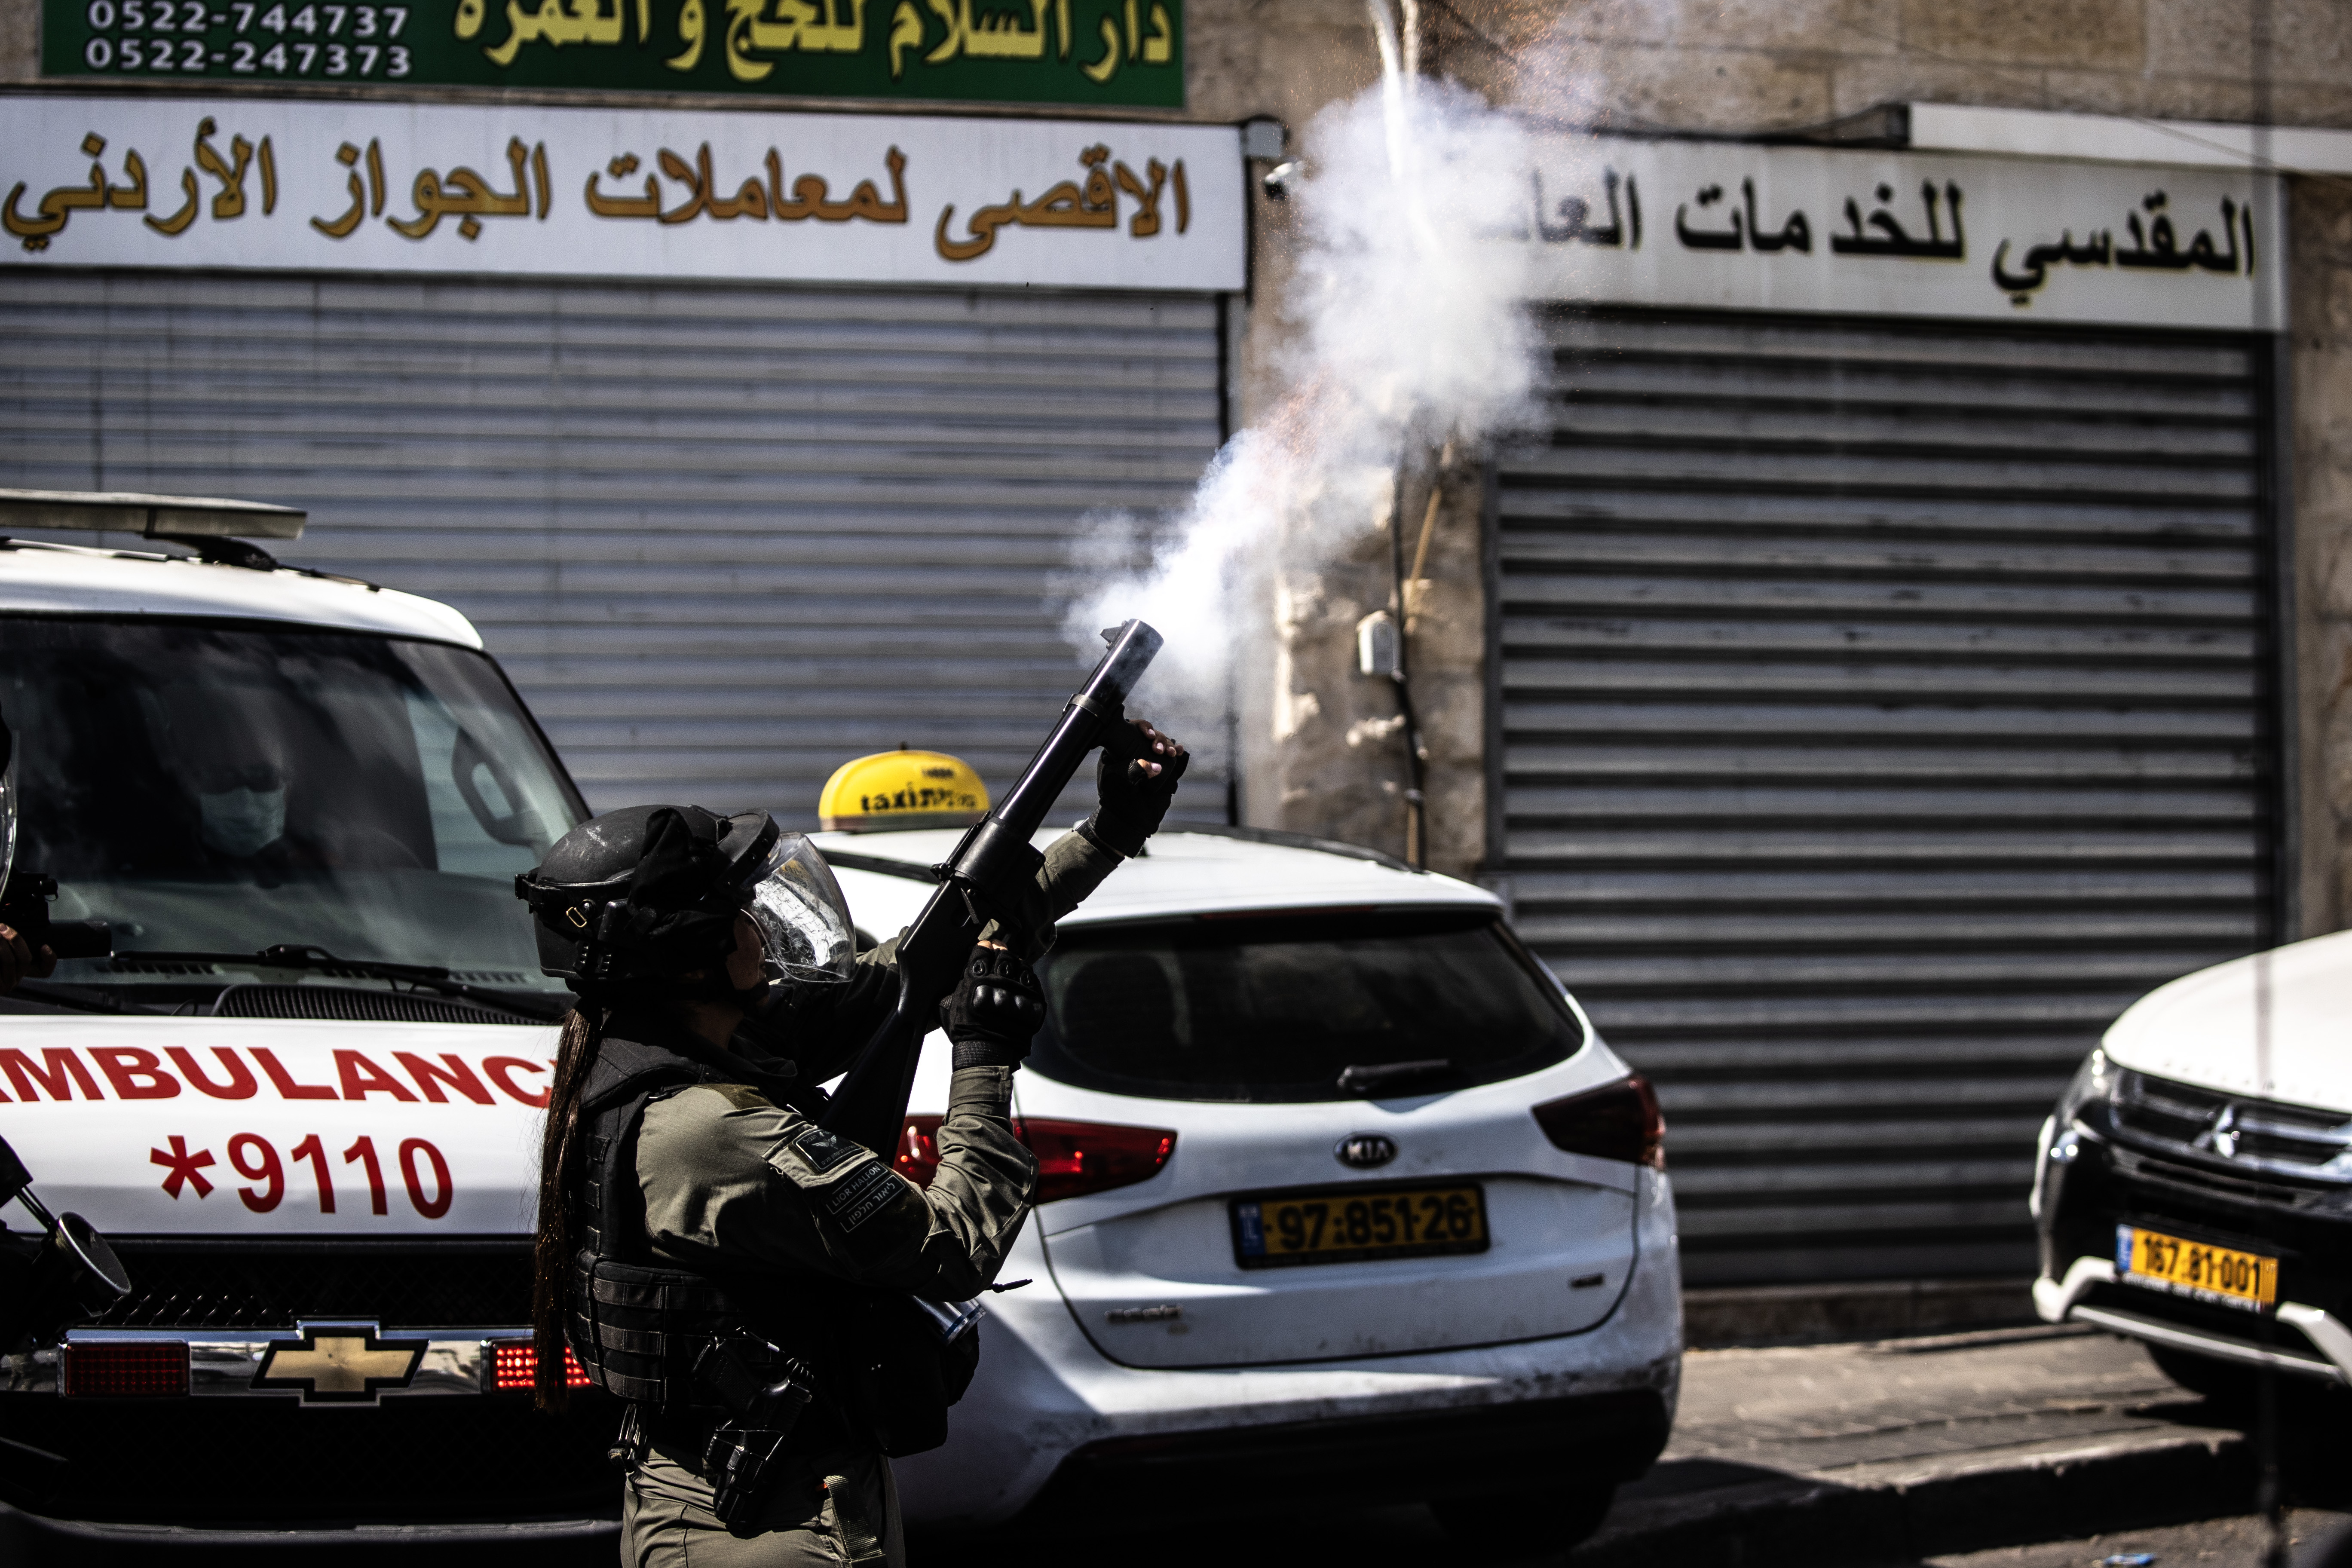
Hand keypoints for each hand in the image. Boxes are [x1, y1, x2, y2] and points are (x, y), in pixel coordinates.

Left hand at [0, 923, 54, 995]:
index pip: (44, 971)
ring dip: (1, 943)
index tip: (44, 946)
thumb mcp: (1, 953)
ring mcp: (3, 986)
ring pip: (9, 960)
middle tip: (3, 927)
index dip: (49, 959)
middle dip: (16, 939)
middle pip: (25, 959)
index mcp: (19, 973)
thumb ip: (9, 944)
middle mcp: (13, 981)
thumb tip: (8, 928)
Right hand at [945, 943, 1045, 1069]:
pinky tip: (1022, 978)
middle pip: (1003, 953)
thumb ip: (958, 984)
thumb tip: (963, 972)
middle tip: (998, 949)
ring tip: (1011, 965)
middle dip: (1000, 949)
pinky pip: (1032, 979)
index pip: (982, 951)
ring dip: (1015, 961)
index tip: (984, 946)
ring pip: (1020, 963)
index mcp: (976, 977)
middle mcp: (999, 979)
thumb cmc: (966, 1031)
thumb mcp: (949, 1004)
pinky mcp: (1032, 999)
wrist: (987, 1052)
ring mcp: (1018, 988)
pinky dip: (1027, 976)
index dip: (983, 946)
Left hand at [1086, 719, 1187, 856]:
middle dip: (1158, 738)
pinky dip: (1178, 752)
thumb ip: (1134, 770)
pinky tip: (1180, 750)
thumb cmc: (1117, 799)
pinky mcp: (1163, 771)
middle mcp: (1136, 752)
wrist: (1127, 820)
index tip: (1147, 734)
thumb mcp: (1120, 781)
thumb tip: (1156, 766)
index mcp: (1120, 750)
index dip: (1142, 727)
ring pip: (1163, 745)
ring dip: (1168, 745)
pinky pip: (1172, 758)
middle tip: (1158, 749)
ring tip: (1171, 752)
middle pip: (1151, 736)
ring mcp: (1150, 761)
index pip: (1132, 730)